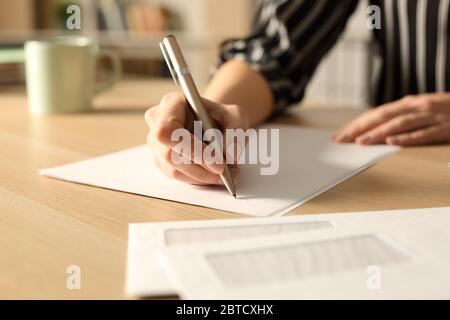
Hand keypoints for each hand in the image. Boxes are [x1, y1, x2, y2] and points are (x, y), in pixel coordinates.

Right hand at [145, 92, 248, 184]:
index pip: (168, 130)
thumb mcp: (236, 116)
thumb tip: (230, 154)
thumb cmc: (221, 117)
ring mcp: (156, 144)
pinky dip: (199, 179)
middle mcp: (157, 122)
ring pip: (174, 169)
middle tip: (224, 171)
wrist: (213, 124)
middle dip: (200, 167)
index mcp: (172, 103)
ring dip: (202, 176)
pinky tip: (215, 175)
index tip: (217, 160)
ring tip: (227, 174)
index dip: (191, 148)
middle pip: (170, 154)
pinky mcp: (161, 161)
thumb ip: (235, 132)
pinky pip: (178, 177)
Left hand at [333, 93, 449, 145]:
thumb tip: (374, 130)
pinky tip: (392, 143)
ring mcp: (432, 116)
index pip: (376, 114)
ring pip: (400, 124)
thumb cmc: (446, 110)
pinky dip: (407, 138)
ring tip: (361, 142)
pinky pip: (424, 133)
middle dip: (360, 128)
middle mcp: (417, 106)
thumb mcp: (421, 110)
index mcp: (409, 103)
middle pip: (383, 117)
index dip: (356, 124)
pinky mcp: (446, 127)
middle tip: (341, 140)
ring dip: (379, 133)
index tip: (339, 135)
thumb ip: (400, 118)